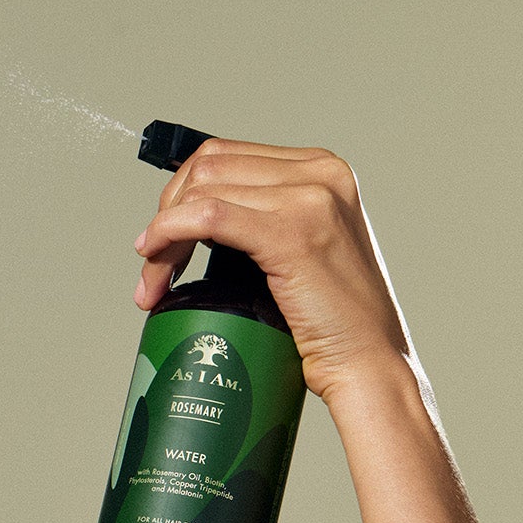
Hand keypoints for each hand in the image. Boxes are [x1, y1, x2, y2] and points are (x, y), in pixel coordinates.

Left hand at [132, 137, 413, 404]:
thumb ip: (263, 215)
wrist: (369, 365)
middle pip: (207, 168)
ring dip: (162, 234)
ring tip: (155, 280)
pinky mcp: (292, 234)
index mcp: (322, 169)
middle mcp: (320, 175)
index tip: (163, 236)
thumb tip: (190, 211)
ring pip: (200, 192)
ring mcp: (309, 200)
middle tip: (154, 262)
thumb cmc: (332, 320)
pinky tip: (155, 257)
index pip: (223, 157)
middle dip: (166, 213)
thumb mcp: (302, 246)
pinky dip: (169, 233)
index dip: (180, 195)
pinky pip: (206, 216)